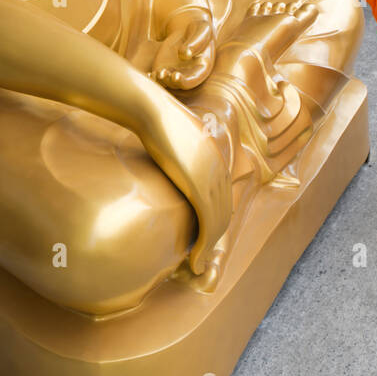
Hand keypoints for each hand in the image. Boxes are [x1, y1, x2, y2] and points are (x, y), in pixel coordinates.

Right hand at [139, 87, 231, 274]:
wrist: (152, 111)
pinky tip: (195, 260)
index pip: (222, 198)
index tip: (202, 237)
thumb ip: (182, 150)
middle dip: (214, 238)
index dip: (214, 221)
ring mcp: (213, 178)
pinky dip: (204, 247)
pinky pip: (209, 224)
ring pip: (219, 223)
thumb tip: (171, 154)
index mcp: (216, 157)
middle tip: (201, 258)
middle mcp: (220, 169)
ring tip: (198, 264)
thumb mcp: (176, 136)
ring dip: (209, 248)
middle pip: (224, 213)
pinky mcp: (201, 187)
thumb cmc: (156, 120)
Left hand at [152, 8, 214, 89]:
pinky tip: (149, 75)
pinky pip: (159, 77)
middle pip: (180, 84)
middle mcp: (189, 73)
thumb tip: (185, 55)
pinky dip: (153, 78)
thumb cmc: (197, 28)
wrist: (185, 25)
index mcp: (202, 67)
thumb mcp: (202, 29)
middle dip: (171, 82)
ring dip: (161, 81)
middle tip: (163, 75)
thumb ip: (196, 42)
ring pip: (168, 82)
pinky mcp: (163, 68)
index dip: (186, 81)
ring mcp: (175, 71)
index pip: (195, 78)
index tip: (176, 75)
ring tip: (155, 74)